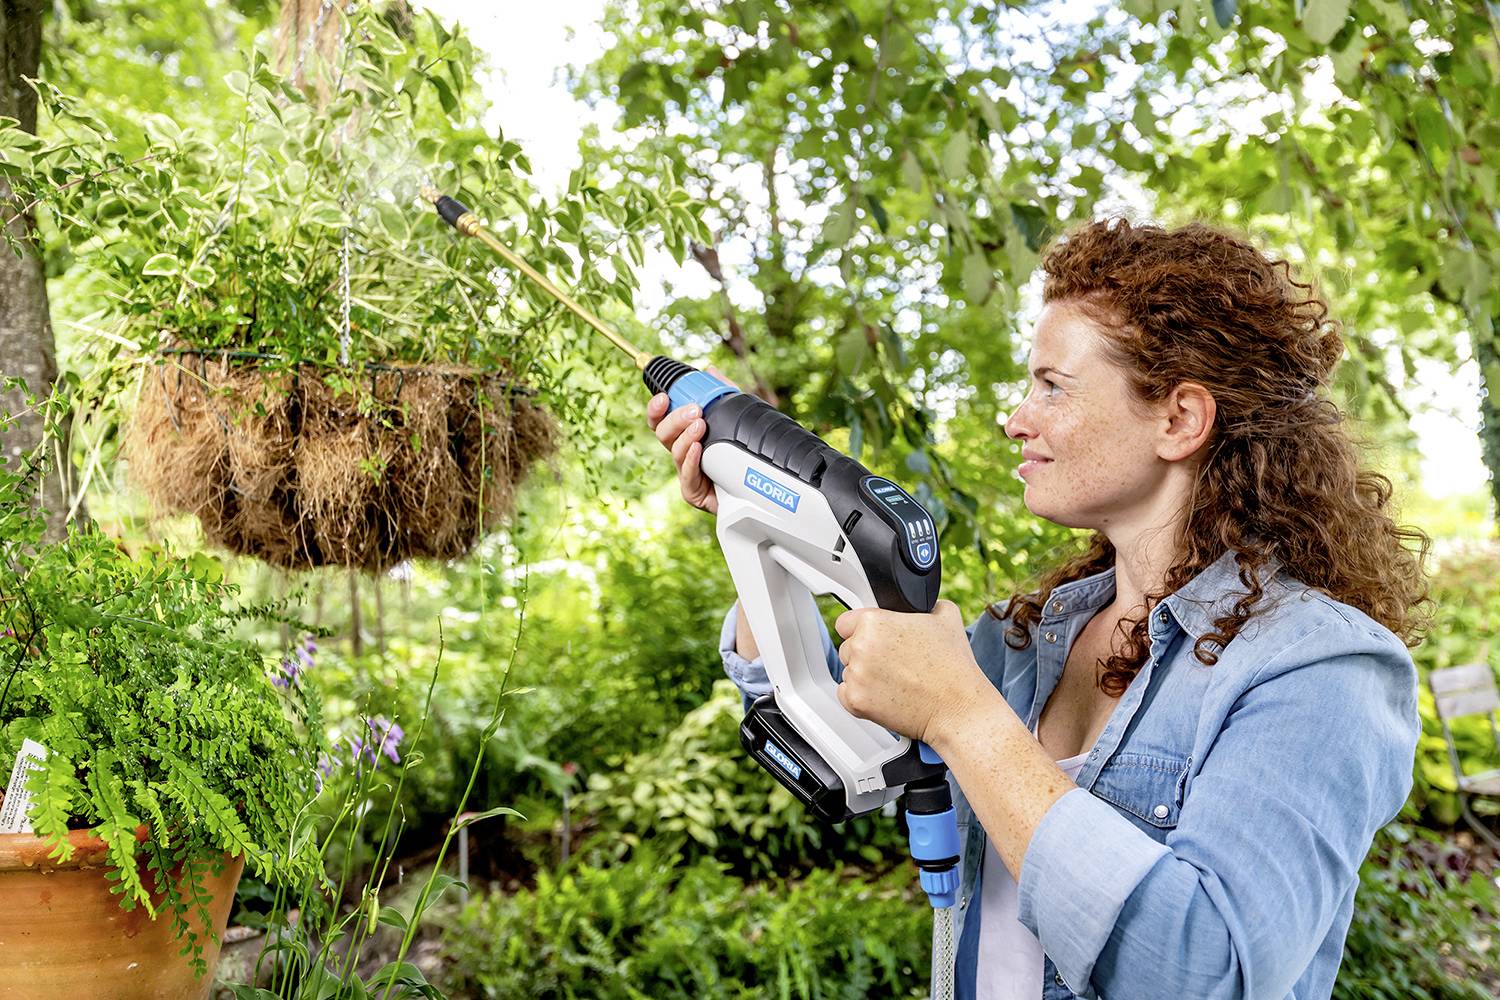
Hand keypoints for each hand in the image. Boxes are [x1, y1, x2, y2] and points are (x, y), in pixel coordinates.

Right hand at [646, 365, 736, 515]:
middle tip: (694, 410)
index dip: (656, 408)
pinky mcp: (693, 493)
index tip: (663, 396)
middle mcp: (682, 453)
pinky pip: (688, 477)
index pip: (661, 420)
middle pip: (663, 434)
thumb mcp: (735, 418)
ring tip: (701, 426)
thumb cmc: (739, 455)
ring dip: (686, 437)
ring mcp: (686, 473)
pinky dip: (692, 461)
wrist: (757, 488)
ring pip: (675, 453)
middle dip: (676, 419)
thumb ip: (723, 394)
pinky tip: (698, 449)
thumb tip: (710, 371)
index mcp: (684, 436)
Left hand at [833, 599, 987, 745]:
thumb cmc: (953, 665)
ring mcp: (856, 676)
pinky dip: (861, 696)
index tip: (874, 638)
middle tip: (893, 662)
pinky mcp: (856, 702)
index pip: (845, 622)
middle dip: (866, 654)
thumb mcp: (945, 614)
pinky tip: (886, 694)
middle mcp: (860, 647)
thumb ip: (921, 603)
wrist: (958, 706)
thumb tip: (913, 602)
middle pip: (847, 648)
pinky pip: (846, 694)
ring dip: (864, 675)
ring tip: (895, 680)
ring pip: (848, 672)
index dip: (860, 629)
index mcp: (874, 622)